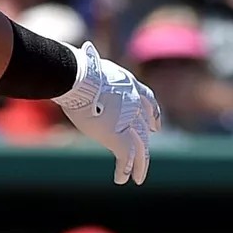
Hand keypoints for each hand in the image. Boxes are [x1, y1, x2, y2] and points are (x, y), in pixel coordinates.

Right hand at [54, 43, 161, 183]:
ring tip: (138, 179)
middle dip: (146, 146)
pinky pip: (126, 157)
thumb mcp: (89, 63)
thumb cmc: (77, 68)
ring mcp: (129, 121)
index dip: (152, 114)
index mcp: (129, 84)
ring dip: (140, 165)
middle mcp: (134, 104)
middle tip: (146, 160)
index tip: (155, 126)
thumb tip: (81, 52)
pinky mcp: (119, 136)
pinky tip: (121, 179)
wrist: (79, 77)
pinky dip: (125, 170)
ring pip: (140, 148)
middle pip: (144, 129)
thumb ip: (91, 64)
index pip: (147, 100)